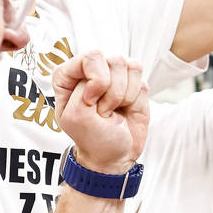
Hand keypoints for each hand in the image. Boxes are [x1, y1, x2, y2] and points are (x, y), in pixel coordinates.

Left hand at [53, 51, 148, 173]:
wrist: (115, 155)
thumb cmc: (92, 138)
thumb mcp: (76, 117)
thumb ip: (82, 90)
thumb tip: (103, 78)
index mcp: (70, 77)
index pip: (88, 57)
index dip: (96, 78)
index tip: (92, 100)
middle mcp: (92, 72)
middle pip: (112, 61)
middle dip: (112, 91)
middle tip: (103, 110)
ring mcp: (114, 77)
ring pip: (130, 67)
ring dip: (124, 96)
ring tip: (113, 111)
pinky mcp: (134, 85)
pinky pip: (142, 81)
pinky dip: (136, 100)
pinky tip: (126, 110)